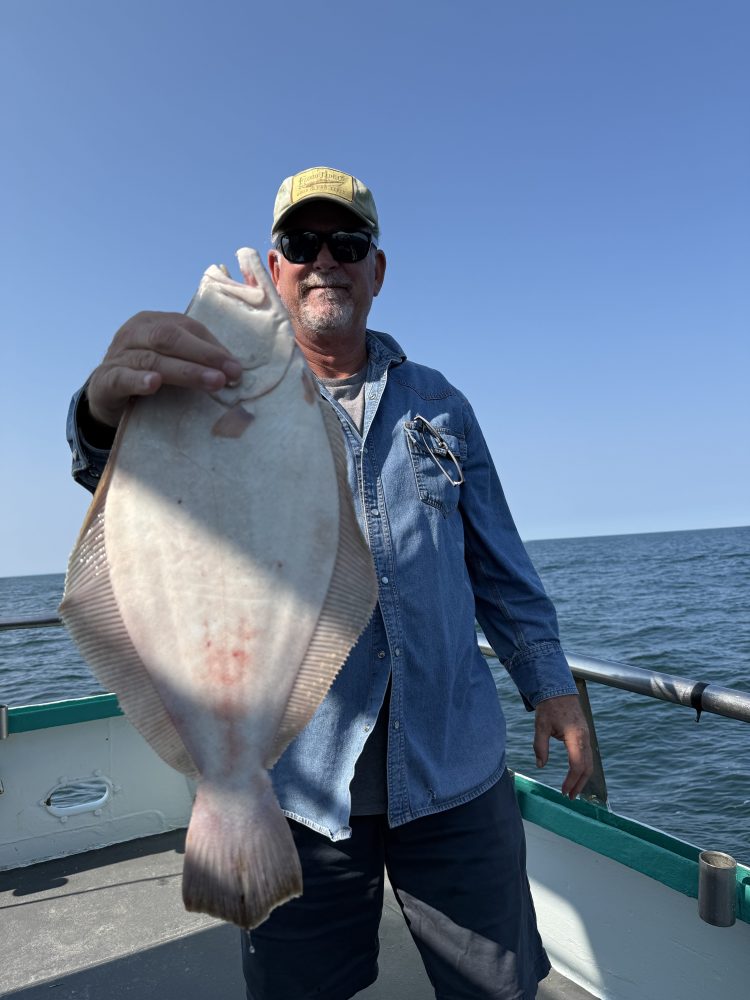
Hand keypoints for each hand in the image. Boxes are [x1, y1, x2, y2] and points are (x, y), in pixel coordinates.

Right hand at [86, 311, 243, 427]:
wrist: (105, 395)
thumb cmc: (146, 375)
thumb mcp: (171, 361)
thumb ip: (196, 360)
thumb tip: (235, 371)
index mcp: (153, 322)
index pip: (188, 327)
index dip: (214, 347)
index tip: (237, 369)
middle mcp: (134, 333)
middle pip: (169, 337)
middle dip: (204, 355)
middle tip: (228, 375)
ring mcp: (117, 356)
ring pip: (152, 359)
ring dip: (185, 372)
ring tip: (211, 382)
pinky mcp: (105, 381)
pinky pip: (122, 378)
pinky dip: (138, 380)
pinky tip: (153, 384)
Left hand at [533, 694, 592, 799]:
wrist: (559, 690)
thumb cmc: (549, 707)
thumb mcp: (540, 725)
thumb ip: (540, 746)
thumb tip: (540, 765)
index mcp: (576, 736)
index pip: (577, 765)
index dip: (571, 781)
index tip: (563, 792)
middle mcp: (585, 738)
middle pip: (587, 767)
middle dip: (579, 784)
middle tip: (569, 797)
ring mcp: (587, 737)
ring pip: (589, 763)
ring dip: (582, 778)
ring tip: (572, 791)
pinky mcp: (585, 736)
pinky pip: (587, 756)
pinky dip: (583, 769)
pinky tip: (575, 776)